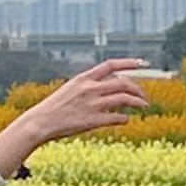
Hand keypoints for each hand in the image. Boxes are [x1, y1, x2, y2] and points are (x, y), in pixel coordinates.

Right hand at [0, 57, 157, 177]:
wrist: (40, 122)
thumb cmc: (55, 107)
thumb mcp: (71, 89)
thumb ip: (89, 85)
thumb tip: (109, 86)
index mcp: (84, 78)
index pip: (110, 65)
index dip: (128, 62)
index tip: (143, 63)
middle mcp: (90, 88)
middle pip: (123, 84)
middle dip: (137, 89)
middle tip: (144, 97)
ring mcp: (92, 104)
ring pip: (124, 99)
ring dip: (138, 103)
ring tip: (144, 107)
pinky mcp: (92, 120)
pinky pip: (117, 118)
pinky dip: (125, 118)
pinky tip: (126, 120)